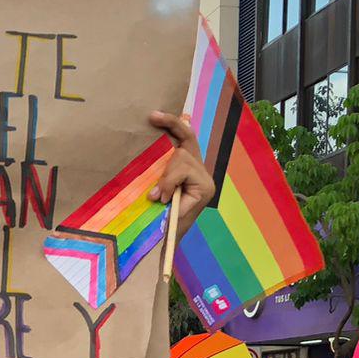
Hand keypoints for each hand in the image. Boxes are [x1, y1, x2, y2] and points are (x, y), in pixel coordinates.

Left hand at [148, 111, 216, 231]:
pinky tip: (164, 199)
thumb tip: (152, 143)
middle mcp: (201, 170)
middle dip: (171, 133)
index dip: (172, 122)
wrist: (164, 243)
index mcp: (191, 166)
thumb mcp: (154, 186)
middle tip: (153, 131)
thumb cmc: (156, 215)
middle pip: (186, 141)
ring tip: (158, 197)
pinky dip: (170, 182)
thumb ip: (157, 169)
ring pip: (181, 159)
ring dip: (167, 176)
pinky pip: (184, 173)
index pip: (185, 135)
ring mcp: (205, 179)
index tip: (153, 114)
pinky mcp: (206, 188)